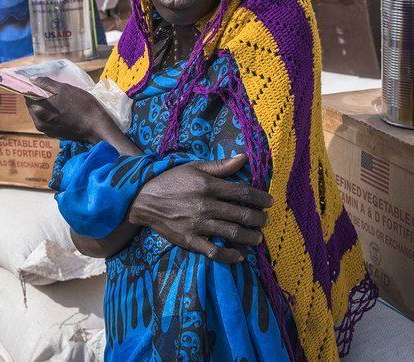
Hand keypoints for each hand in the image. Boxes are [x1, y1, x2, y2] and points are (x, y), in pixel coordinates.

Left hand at [26, 76, 113, 142]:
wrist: (97, 126)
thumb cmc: (82, 105)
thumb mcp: (64, 89)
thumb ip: (46, 83)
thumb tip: (32, 79)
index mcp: (38, 110)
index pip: (27, 96)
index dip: (34, 88)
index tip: (43, 84)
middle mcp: (38, 123)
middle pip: (33, 106)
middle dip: (40, 98)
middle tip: (53, 91)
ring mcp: (46, 131)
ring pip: (40, 114)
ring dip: (46, 107)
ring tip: (60, 100)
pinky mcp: (54, 135)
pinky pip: (48, 121)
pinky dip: (51, 115)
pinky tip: (63, 110)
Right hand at [128, 154, 273, 263]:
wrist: (143, 199)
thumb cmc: (171, 180)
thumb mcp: (194, 167)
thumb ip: (220, 166)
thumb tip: (244, 158)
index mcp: (208, 185)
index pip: (243, 192)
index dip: (260, 198)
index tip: (269, 202)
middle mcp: (206, 205)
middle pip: (242, 214)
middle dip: (259, 219)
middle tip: (265, 221)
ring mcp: (198, 224)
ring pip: (232, 233)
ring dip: (250, 237)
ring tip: (258, 238)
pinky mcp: (189, 240)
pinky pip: (213, 251)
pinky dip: (228, 255)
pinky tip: (239, 256)